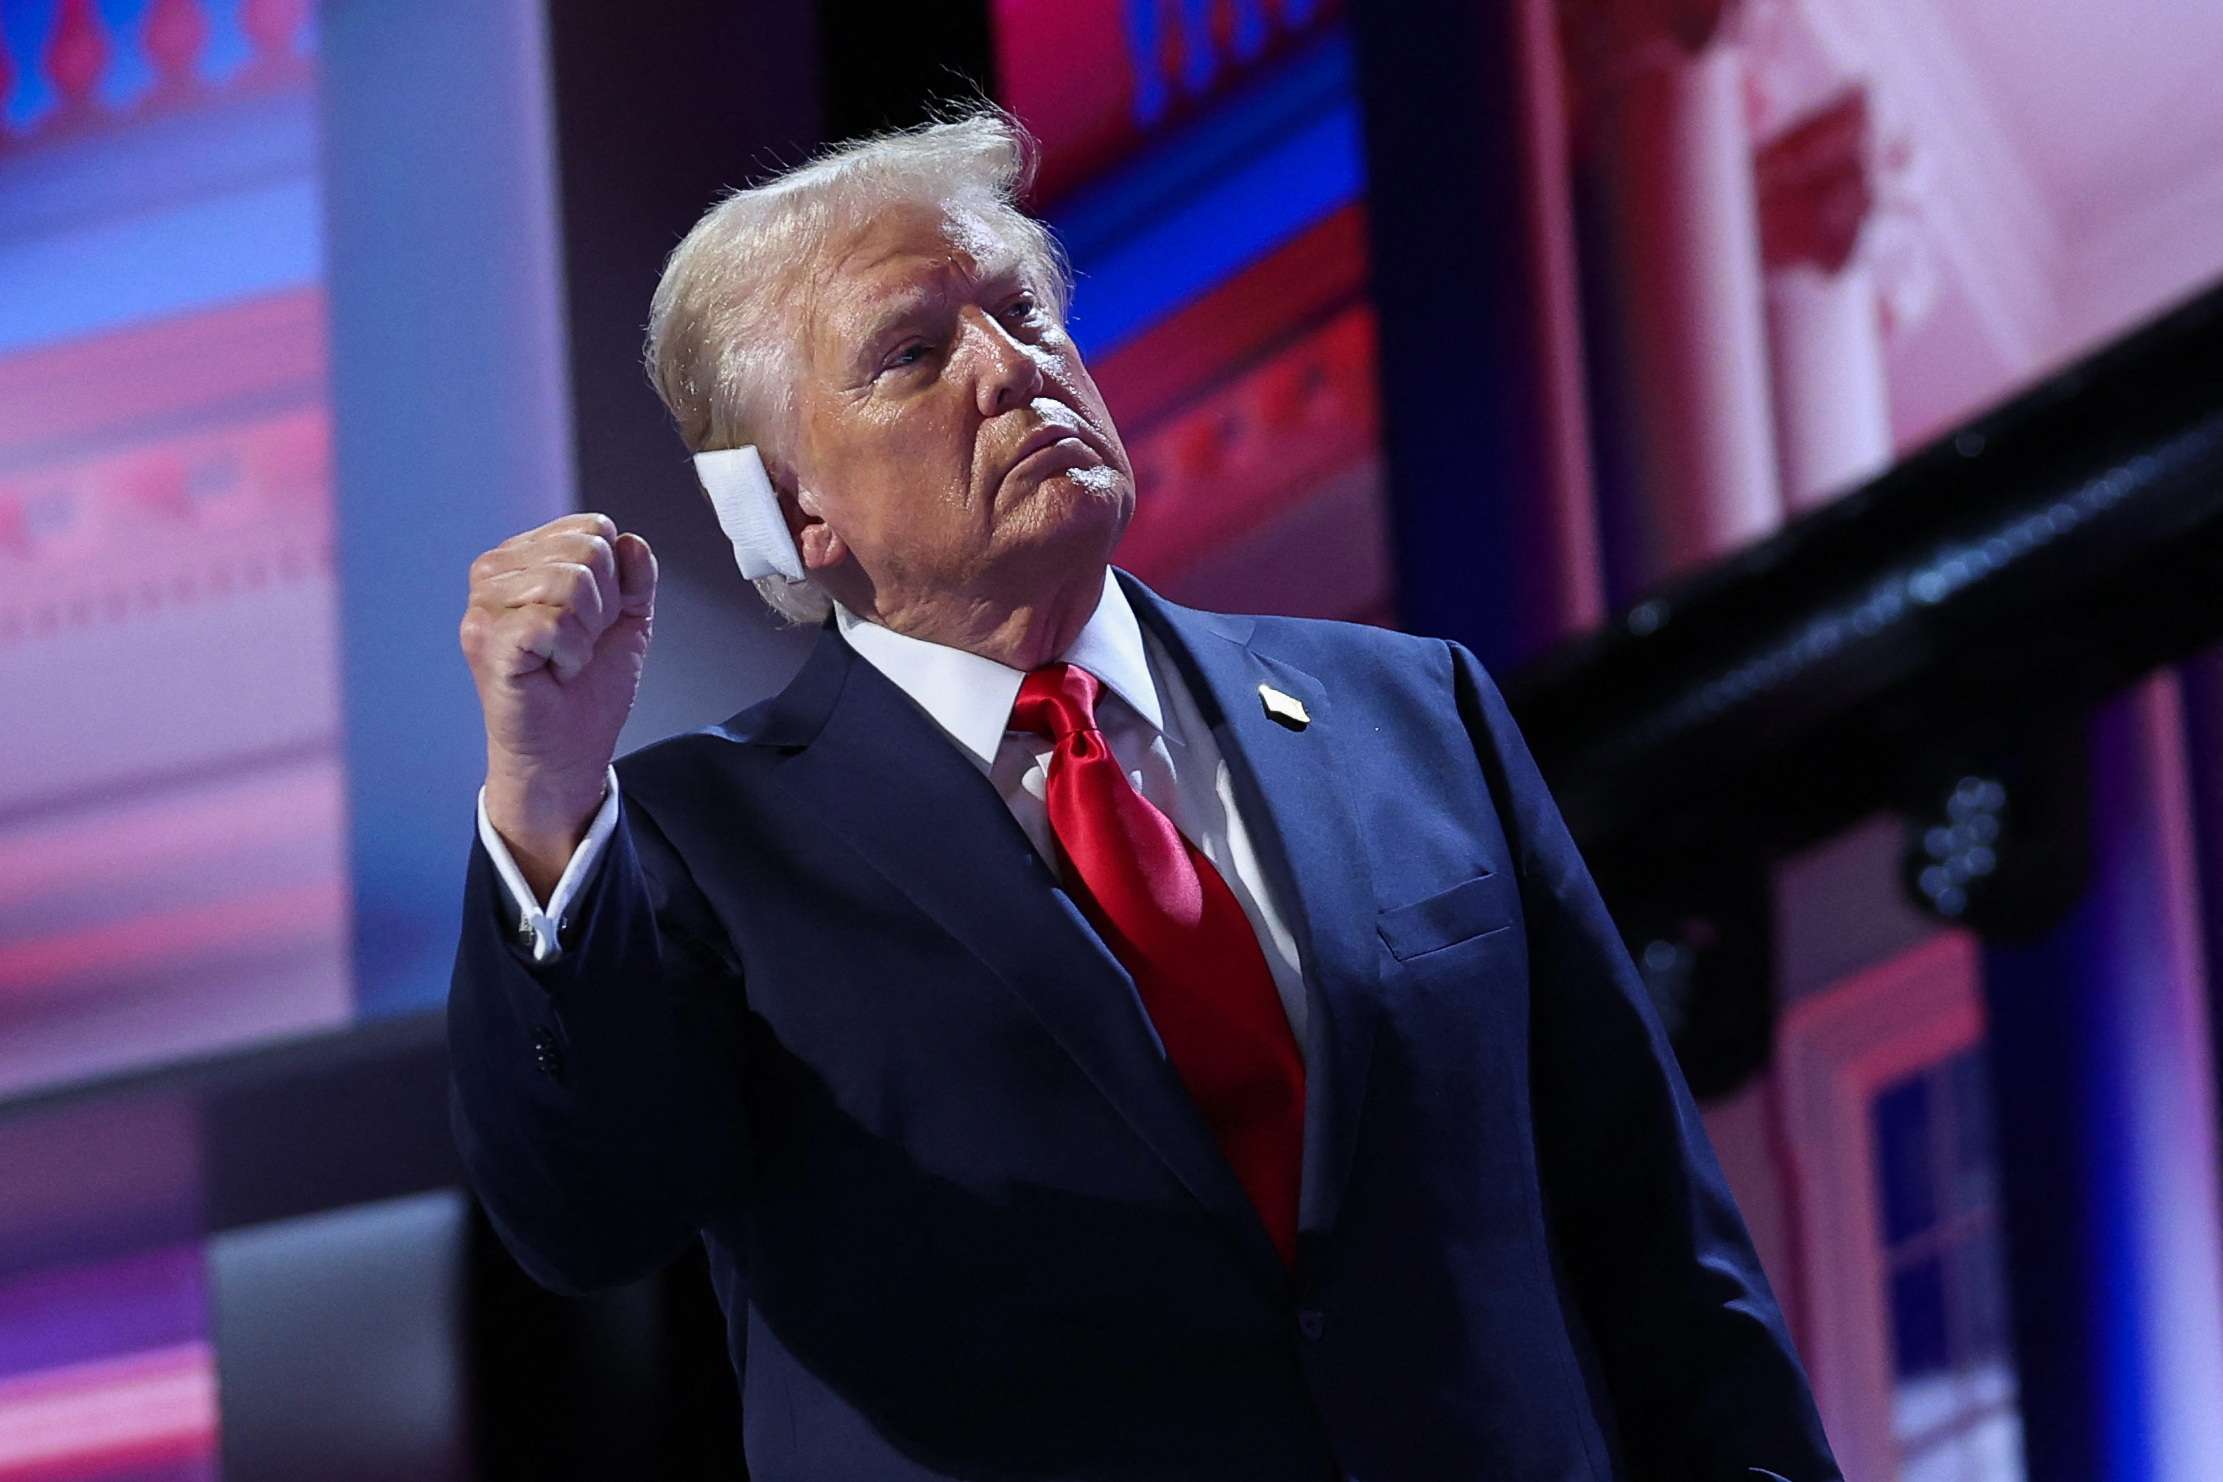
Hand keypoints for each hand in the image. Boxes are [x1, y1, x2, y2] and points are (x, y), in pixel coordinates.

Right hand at [460, 513, 655, 871]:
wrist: (566, 753)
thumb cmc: (586, 690)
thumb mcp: (626, 620)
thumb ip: (635, 577)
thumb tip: (632, 542)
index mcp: (521, 558)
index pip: (593, 528)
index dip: (615, 580)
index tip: (592, 623)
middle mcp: (493, 572)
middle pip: (588, 550)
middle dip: (603, 606)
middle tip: (577, 645)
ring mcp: (483, 605)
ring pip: (575, 582)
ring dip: (587, 633)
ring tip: (564, 660)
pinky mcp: (488, 639)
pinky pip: (558, 620)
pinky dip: (572, 653)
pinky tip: (554, 671)